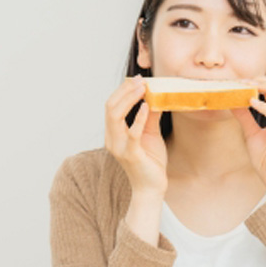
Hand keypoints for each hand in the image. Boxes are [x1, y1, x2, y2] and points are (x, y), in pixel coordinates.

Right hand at [104, 75, 166, 194]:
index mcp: (113, 133)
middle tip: (140, 80)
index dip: (122, 90)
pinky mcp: (131, 155)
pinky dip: (138, 118)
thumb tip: (155, 96)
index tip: (137, 79)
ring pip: (115, 117)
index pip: (111, 106)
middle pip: (110, 108)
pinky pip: (132, 133)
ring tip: (142, 89)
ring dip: (129, 100)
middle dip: (124, 91)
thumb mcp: (150, 133)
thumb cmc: (150, 161)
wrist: (151, 187)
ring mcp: (119, 147)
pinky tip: (146, 106)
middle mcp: (111, 139)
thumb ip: (149, 116)